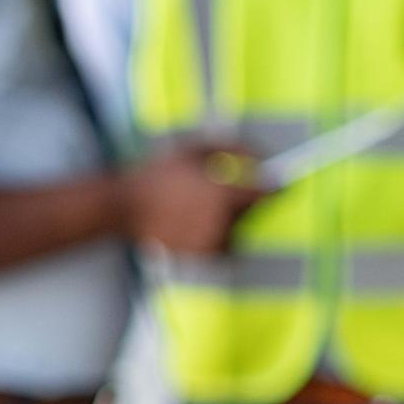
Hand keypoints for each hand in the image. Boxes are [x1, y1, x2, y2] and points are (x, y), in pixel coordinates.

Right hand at [119, 144, 264, 253]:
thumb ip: (235, 147)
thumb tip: (263, 155)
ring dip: (232, 218)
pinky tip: (198, 220)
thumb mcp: (197, 147)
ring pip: (238, 229)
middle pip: (252, 212)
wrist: (124, 205)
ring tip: (204, 206)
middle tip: (222, 191)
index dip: (273, 187)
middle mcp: (218, 221)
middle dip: (246, 200)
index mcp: (221, 194)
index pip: (264, 194)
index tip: (279, 183)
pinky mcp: (199, 256)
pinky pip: (223, 244)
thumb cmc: (161, 171)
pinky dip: (218, 233)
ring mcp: (208, 241)